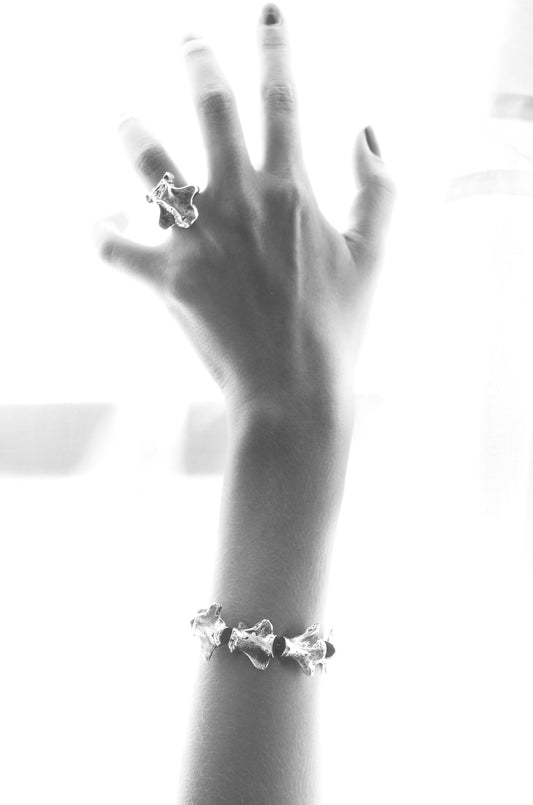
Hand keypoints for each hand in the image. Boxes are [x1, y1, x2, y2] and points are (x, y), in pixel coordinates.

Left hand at [95, 4, 395, 419]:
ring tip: (125, 120)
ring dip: (135, 136)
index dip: (274, 47)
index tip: (266, 13)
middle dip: (199, 64)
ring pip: (152, 165)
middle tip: (189, 40)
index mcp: (291, 190)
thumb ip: (379, 187)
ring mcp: (199, 238)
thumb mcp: (374, 255)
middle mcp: (240, 201)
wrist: (294, 390)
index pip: (281, 99)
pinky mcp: (168, 279)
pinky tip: (97, 222)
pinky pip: (118, 248)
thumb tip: (368, 130)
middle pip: (212, 111)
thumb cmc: (338, 327)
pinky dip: (103, 233)